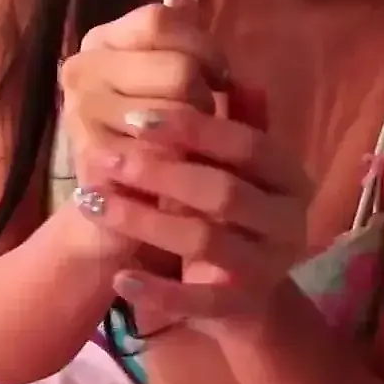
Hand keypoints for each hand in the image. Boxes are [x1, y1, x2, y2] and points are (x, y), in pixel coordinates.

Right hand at [52, 0, 228, 261]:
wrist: (114, 216)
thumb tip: (187, 0)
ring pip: (178, 112)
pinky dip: (185, 166)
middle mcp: (81, 71)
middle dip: (206, 96)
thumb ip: (182, 44)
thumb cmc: (153, 144)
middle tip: (203, 118)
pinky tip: (183, 172)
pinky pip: (166, 154)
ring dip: (198, 135)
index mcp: (99, 42)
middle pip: (178, 68)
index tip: (219, 73)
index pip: (160, 20)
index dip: (203, 45)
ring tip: (189, 147)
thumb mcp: (172, 85)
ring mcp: (82, 114)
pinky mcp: (94, 159)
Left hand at [74, 84, 312, 327]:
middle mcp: (290, 221)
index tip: (137, 118)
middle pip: (223, 192)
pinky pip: (196, 301)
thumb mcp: (240, 170)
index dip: (192, 129)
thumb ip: (237, 125)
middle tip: (104, 157)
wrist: (253, 300)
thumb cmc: (237, 217)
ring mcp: (268, 268)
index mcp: (291, 177)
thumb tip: (232, 75)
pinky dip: (156, 290)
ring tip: (92, 204)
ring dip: (143, 222)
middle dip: (158, 173)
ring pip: (204, 241)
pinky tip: (118, 276)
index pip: (246, 145)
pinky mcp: (240, 307)